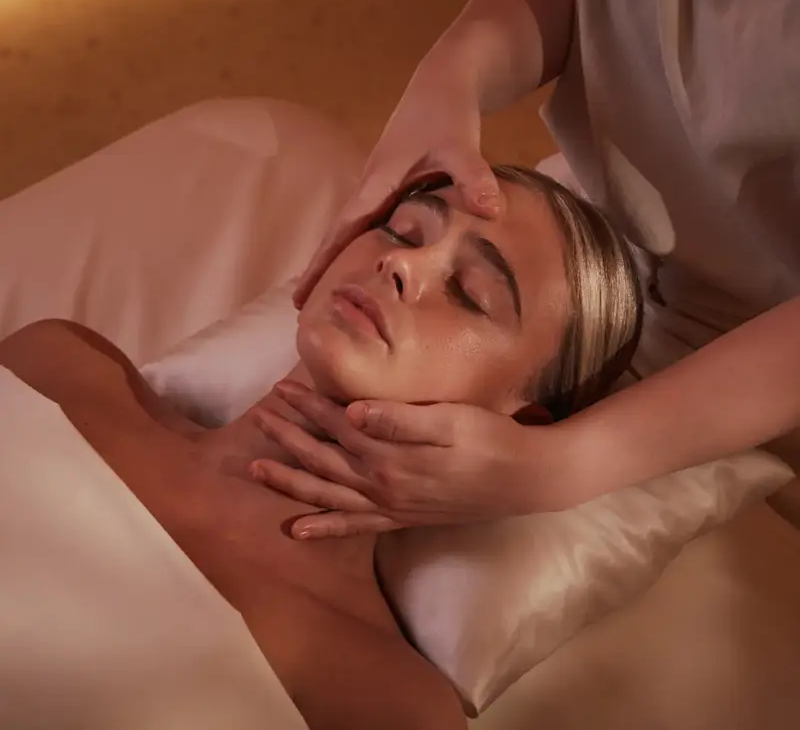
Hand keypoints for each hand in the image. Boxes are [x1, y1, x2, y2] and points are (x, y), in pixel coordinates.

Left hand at [248, 382, 554, 538]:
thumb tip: (352, 412)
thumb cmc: (489, 440)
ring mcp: (389, 506)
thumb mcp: (450, 421)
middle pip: (322, 460)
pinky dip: (324, 528)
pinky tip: (298, 530)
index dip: (308, 405)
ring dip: (290, 481)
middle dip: (287, 438)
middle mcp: (381, 484)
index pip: (338, 425)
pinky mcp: (400, 518)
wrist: (522, 480)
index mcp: (390, 455)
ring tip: (257, 470)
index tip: (281, 388)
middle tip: (258, 419)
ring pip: (327, 494)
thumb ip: (399, 419)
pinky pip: (353, 526)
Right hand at [292, 56, 500, 308]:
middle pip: (338, 234)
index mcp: (378, 180)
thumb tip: (491, 213)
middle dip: (319, 268)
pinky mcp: (391, 187)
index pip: (344, 228)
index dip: (323, 261)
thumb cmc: (448, 112)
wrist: (443, 82)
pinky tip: (364, 265)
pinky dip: (360, 245)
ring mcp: (379, 187)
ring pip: (352, 229)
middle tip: (301, 306)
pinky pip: (370, 223)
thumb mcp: (462, 144)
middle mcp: (371, 187)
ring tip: (324, 294)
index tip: (302, 291)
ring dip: (336, 258)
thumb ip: (474, 177)